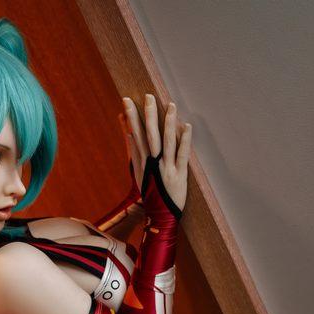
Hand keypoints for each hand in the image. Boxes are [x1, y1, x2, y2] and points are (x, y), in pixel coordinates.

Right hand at [120, 93, 191, 211]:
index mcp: (143, 162)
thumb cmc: (151, 193)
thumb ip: (135, 152)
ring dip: (168, 123)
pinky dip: (184, 140)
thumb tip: (129, 133)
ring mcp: (166, 169)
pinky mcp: (179, 175)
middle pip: (150, 136)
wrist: (160, 217)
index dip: (131, 118)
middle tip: (148, 97)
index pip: (136, 135)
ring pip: (167, 143)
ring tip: (170, 105)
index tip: (127, 101)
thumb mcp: (140, 173)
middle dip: (148, 116)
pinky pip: (182, 155)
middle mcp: (154, 163)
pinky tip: (187, 126)